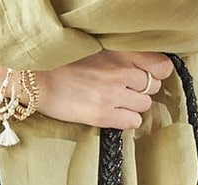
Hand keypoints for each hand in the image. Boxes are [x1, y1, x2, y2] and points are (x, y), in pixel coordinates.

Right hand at [35, 50, 173, 130]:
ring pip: (145, 105)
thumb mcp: (97, 48)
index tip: (147, 76)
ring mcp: (113, 94)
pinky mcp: (103, 115)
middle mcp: (120, 71)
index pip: (161, 66)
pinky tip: (113, 114)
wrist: (36, 78)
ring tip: (116, 102)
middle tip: (125, 90)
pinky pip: (133, 122)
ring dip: (135, 105)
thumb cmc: (64, 63)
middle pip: (153, 87)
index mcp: (119, 51)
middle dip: (142, 90)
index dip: (156, 73)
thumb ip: (123, 56)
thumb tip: (148, 69)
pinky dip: (127, 119)